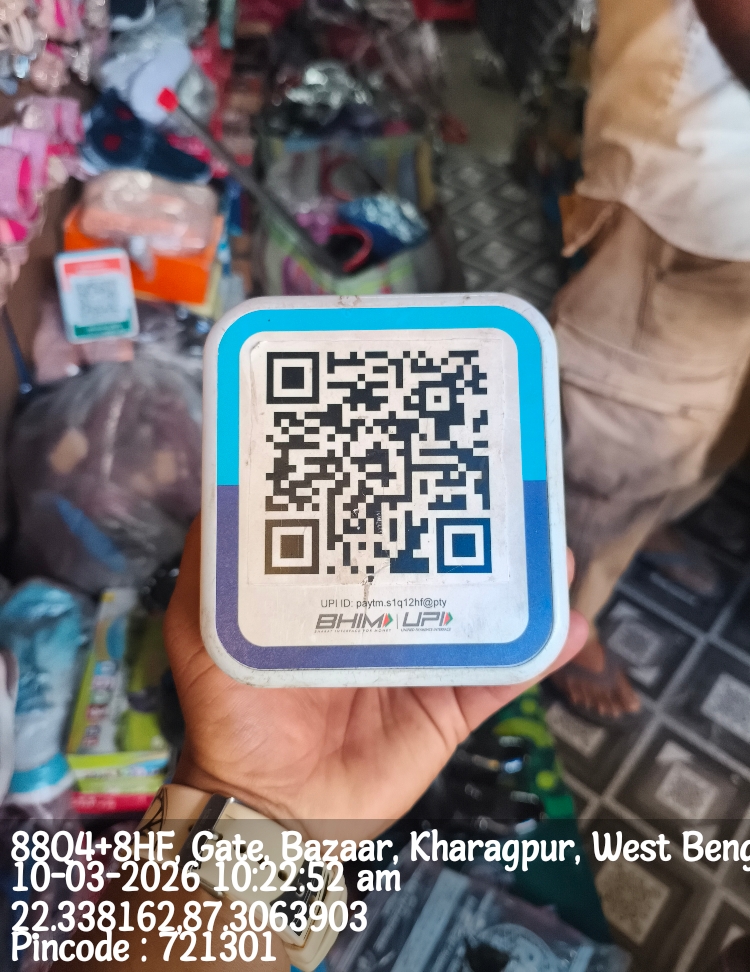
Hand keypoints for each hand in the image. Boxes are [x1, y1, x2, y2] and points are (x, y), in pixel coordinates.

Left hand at [165, 518, 586, 839]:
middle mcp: (388, 616)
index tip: (424, 444)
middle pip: (440, 565)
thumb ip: (212, 559)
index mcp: (338, 592)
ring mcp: (424, 661)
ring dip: (521, 582)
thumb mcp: (206, 624)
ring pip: (482, 613)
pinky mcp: (449, 707)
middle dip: (473, 526)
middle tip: (503, 483)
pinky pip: (500, 679)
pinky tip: (567, 623)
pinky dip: (538, 654)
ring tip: (552, 544)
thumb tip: (225, 483)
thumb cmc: (233, 710)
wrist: (268, 804)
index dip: (400, 492)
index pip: (376, 532)